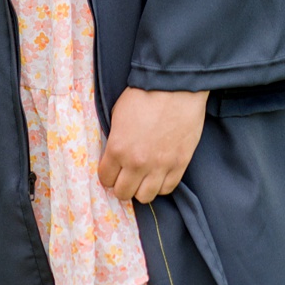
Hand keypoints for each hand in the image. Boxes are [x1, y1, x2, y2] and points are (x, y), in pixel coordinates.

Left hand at [97, 88, 207, 202]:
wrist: (174, 87)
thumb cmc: (143, 95)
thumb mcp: (117, 116)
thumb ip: (115, 140)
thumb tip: (114, 155)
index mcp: (118, 149)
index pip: (105, 179)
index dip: (107, 175)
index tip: (111, 171)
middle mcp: (137, 163)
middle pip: (123, 193)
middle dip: (122, 185)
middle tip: (126, 176)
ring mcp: (160, 167)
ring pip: (145, 197)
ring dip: (141, 189)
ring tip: (143, 177)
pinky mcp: (179, 166)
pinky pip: (167, 189)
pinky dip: (160, 185)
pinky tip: (158, 175)